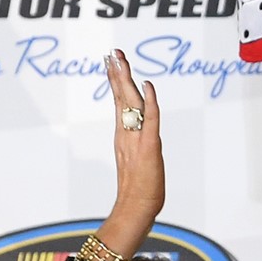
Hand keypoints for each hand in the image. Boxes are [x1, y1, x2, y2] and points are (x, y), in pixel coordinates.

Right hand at [95, 50, 161, 257]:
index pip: (118, 101)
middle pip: (121, 97)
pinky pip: (150, 119)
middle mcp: (127, 132)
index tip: (111, 62)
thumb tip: (134, 136)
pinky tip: (147, 85)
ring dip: (127, 80)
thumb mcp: (135, 160)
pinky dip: (150, 101)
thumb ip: (133, 145)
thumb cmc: (138, 190)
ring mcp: (136, 138)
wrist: (136, 208)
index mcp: (124, 134)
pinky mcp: (149, 147)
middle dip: (117, 73)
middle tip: (113, 52)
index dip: (115, 81)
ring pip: (130, 103)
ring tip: (121, 59)